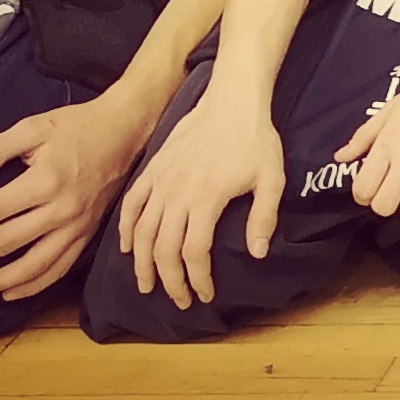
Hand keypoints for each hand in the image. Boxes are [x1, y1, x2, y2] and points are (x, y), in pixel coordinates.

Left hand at [0, 91, 159, 301]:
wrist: (125, 130)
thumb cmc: (75, 126)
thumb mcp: (31, 127)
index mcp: (44, 180)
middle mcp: (61, 209)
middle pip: (4, 244)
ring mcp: (76, 226)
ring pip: (31, 266)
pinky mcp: (86, 234)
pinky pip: (58, 269)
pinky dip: (32, 285)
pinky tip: (8, 293)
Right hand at [114, 87, 284, 309]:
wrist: (232, 100)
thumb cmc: (256, 139)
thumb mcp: (272, 177)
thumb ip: (264, 216)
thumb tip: (257, 254)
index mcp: (206, 198)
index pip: (193, 253)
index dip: (197, 279)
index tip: (204, 296)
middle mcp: (177, 192)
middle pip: (164, 249)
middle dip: (169, 281)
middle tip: (178, 300)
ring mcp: (161, 180)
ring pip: (143, 232)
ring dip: (143, 264)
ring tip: (147, 286)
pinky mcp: (153, 169)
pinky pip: (132, 204)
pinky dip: (126, 229)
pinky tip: (128, 248)